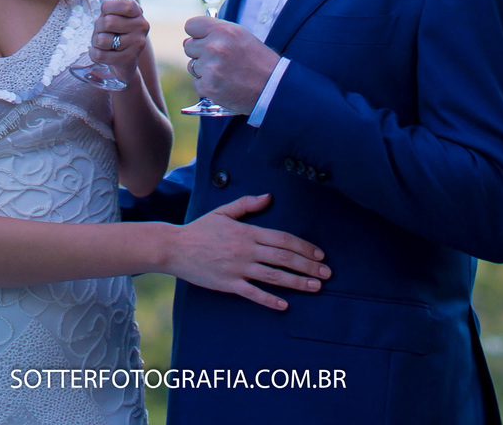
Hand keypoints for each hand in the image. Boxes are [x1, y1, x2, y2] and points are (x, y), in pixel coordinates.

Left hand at [90, 0, 148, 81]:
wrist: (125, 63)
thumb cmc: (117, 34)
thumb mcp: (116, 16)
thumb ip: (115, 3)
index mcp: (138, 12)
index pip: (121, 3)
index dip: (107, 8)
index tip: (106, 13)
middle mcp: (141, 26)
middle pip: (107, 22)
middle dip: (98, 27)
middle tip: (101, 31)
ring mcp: (137, 43)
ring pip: (102, 39)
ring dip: (96, 41)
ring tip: (102, 43)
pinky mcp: (128, 59)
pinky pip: (100, 54)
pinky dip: (93, 53)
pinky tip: (98, 52)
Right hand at [166, 195, 330, 310]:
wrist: (176, 247)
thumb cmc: (201, 228)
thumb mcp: (224, 211)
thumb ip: (247, 205)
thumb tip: (268, 197)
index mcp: (248, 231)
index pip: (283, 239)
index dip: (304, 246)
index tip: (319, 254)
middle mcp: (247, 250)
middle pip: (284, 258)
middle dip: (308, 266)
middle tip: (326, 274)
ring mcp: (238, 268)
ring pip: (274, 276)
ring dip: (297, 282)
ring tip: (315, 287)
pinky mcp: (229, 284)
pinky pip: (253, 294)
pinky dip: (270, 300)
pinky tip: (284, 305)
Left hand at [184, 16, 278, 114]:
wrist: (272, 88)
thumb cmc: (258, 60)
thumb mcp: (241, 36)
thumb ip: (217, 32)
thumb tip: (191, 38)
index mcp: (223, 30)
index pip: (191, 25)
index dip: (197, 34)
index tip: (203, 39)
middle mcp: (214, 47)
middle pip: (188, 46)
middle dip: (199, 53)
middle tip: (217, 59)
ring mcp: (210, 68)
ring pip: (192, 66)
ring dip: (203, 71)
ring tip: (224, 73)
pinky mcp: (209, 87)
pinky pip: (197, 84)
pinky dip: (207, 87)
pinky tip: (223, 85)